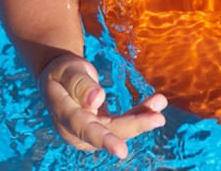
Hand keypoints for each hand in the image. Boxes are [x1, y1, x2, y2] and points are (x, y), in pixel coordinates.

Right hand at [39, 54, 168, 158]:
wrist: (60, 79)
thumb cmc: (62, 72)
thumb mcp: (67, 71)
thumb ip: (80, 84)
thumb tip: (96, 99)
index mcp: (64, 115)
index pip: (85, 129)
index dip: (104, 140)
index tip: (122, 150)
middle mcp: (76, 130)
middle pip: (109, 131)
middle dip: (135, 125)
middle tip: (159, 118)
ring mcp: (90, 132)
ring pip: (120, 128)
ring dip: (143, 117)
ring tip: (160, 102)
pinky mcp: (103, 128)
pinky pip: (125, 122)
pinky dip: (141, 112)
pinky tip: (157, 103)